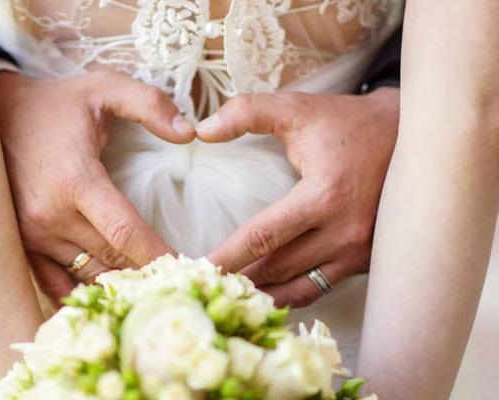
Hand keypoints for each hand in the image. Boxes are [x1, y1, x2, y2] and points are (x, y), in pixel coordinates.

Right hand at [0, 69, 194, 303]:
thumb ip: (150, 104)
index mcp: (75, 180)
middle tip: (177, 282)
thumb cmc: (54, 103)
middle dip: (147, 273)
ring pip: (87, 273)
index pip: (125, 233)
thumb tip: (189, 133)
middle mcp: (50, 215)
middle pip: (111, 259)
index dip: (158, 254)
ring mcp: (31, 233)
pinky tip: (106, 298)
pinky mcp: (20, 242)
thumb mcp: (105, 88)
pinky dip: (82, 293)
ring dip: (119, 284)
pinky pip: (54, 282)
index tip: (187, 269)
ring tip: (150, 288)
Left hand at [196, 88, 398, 306]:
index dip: (227, 255)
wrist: (412, 137)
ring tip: (232, 297)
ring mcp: (360, 251)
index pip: (262, 237)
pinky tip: (270, 294)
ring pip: (300, 288)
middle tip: (207, 285)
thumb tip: (202, 130)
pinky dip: (292, 293)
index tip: (199, 268)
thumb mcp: (299, 109)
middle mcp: (344, 232)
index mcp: (324, 196)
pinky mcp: (367, 259)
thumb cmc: (349, 124)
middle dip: (239, 280)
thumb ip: (248, 112)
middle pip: (277, 268)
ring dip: (264, 294)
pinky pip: (322, 286)